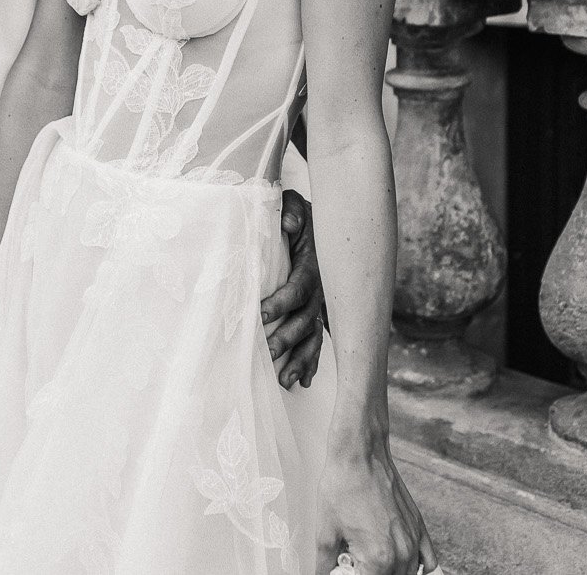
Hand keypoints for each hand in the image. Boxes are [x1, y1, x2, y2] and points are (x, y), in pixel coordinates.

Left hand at [262, 190, 326, 388]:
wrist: (325, 223)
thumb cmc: (301, 215)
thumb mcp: (296, 205)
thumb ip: (292, 211)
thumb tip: (289, 222)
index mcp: (312, 266)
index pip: (297, 288)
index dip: (281, 303)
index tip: (261, 315)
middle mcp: (320, 290)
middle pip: (305, 319)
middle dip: (287, 338)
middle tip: (268, 353)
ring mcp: (321, 305)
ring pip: (313, 336)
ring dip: (301, 359)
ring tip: (286, 380)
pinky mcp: (319, 314)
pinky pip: (318, 340)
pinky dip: (312, 362)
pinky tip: (304, 382)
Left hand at [315, 436, 434, 574]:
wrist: (360, 454)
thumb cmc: (343, 486)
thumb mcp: (325, 531)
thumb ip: (325, 563)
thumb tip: (322, 574)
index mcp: (378, 558)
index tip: (344, 568)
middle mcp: (401, 552)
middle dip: (369, 573)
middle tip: (352, 562)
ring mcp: (413, 540)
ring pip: (408, 574)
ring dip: (390, 573)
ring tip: (368, 560)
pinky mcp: (418, 527)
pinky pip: (428, 560)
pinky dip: (416, 567)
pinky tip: (398, 562)